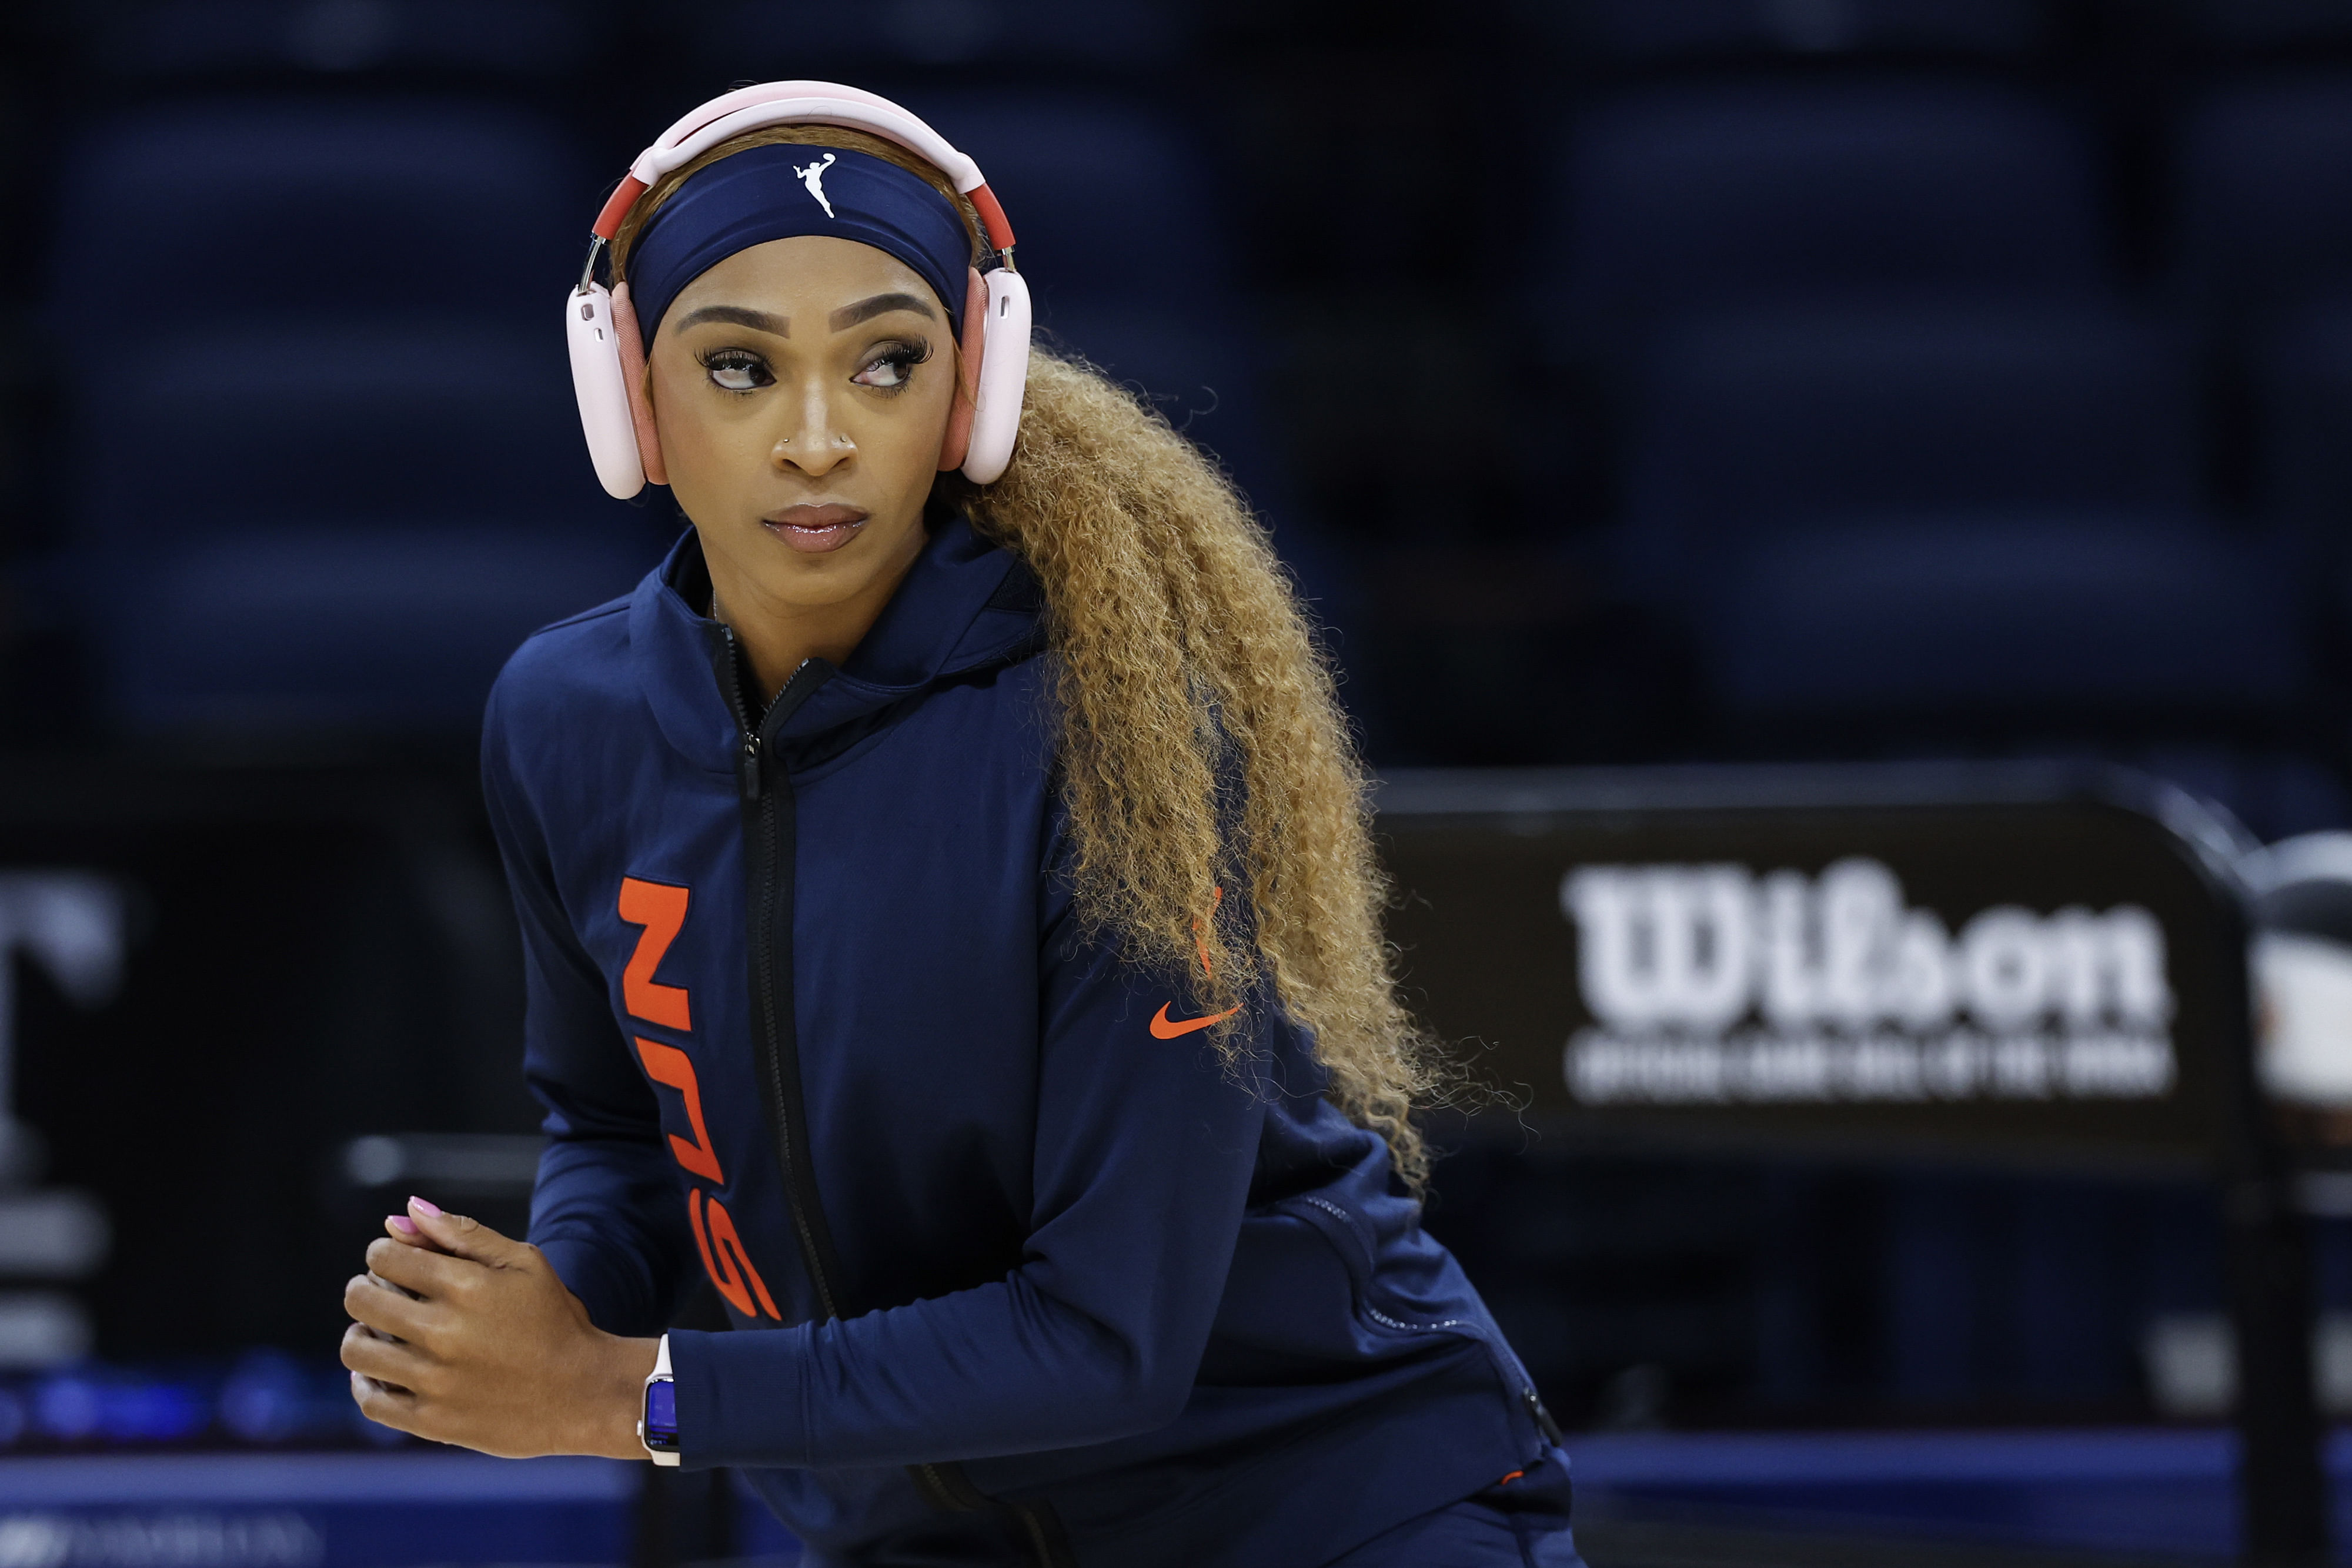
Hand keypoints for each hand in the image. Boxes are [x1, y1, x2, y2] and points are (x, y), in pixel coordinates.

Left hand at [341, 1196, 657, 1459]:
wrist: (584, 1393)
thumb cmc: (555, 1321)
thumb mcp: (524, 1263)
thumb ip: (464, 1234)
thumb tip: (405, 1211)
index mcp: (464, 1286)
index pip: (384, 1256)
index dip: (383, 1252)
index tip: (397, 1261)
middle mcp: (442, 1332)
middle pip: (361, 1299)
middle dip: (366, 1287)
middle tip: (386, 1294)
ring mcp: (434, 1380)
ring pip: (357, 1350)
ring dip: (361, 1333)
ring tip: (381, 1332)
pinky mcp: (432, 1420)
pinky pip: (371, 1401)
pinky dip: (366, 1383)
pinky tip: (382, 1372)